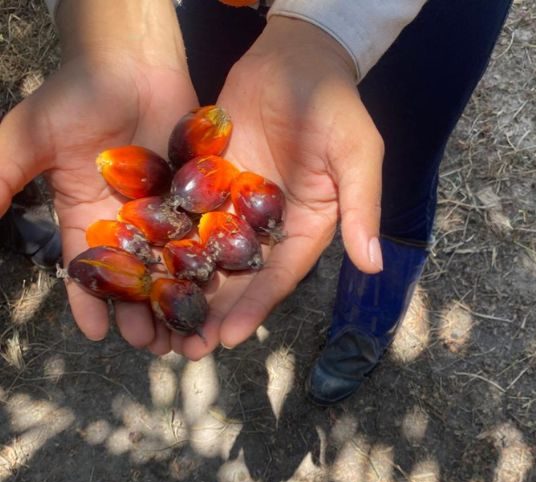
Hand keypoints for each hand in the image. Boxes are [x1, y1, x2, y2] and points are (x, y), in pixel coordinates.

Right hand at [0, 0, 196, 353]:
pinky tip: (225, 297)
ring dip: (183, 304)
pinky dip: (216, 268)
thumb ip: (0, 180)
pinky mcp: (202, 199)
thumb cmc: (75, 94)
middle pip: (138, 280)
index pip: (87, 271)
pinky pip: (210, 239)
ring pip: (176, 268)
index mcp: (87, 217)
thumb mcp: (28, 138)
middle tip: (156, 350)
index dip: (89, 303)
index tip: (97, 336)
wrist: (130, 60)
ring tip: (193, 337)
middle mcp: (129, 223)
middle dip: (143, 316)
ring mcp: (168, 213)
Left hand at [170, 16, 383, 359]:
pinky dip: (162, 241)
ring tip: (154, 322)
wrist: (296, 54)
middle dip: (212, 314)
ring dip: (183, 289)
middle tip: (182, 349)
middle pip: (238, 278)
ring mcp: (236, 203)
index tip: (228, 338)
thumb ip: (363, 206)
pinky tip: (137, 265)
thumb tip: (373, 263)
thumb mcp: (356, 153)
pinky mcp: (207, 180)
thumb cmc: (335, 103)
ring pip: (206, 254)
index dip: (254, 307)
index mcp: (309, 226)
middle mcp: (270, 224)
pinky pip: (182, 215)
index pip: (279, 276)